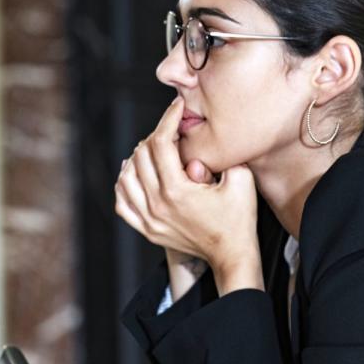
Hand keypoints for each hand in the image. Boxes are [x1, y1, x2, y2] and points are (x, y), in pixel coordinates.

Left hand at [114, 97, 262, 294]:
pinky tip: (133, 173)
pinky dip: (124, 184)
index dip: (167, 119)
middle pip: (140, 156)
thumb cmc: (239, 219)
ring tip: (153, 149)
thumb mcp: (241, 182)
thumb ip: (220, 160)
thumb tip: (193, 155)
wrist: (231, 255)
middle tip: (170, 131)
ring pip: (126, 177)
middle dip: (155, 136)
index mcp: (177, 191)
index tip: (177, 108)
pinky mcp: (146, 230)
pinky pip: (122, 202)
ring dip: (137, 158)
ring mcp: (149, 220)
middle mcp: (157, 205)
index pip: (160, 143)